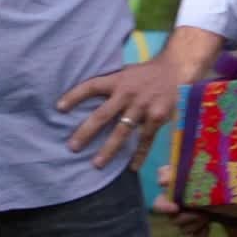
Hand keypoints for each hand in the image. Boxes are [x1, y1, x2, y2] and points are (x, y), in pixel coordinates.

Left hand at [58, 54, 183, 170]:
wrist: (176, 69)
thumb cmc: (146, 73)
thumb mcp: (126, 73)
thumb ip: (111, 86)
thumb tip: (87, 99)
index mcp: (117, 81)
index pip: (91, 86)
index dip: (74, 96)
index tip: (59, 108)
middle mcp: (127, 94)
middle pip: (102, 114)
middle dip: (86, 132)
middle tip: (72, 147)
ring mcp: (142, 107)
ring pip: (122, 131)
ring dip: (108, 149)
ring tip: (96, 164)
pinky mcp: (157, 118)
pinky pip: (146, 139)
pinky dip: (139, 154)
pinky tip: (132, 167)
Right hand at [150, 165, 211, 236]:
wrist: (223, 188)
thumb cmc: (202, 175)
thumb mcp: (189, 170)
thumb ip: (173, 173)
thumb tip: (161, 182)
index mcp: (170, 196)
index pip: (158, 205)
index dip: (164, 208)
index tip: (176, 207)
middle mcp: (175, 210)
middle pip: (173, 221)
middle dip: (186, 217)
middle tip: (200, 211)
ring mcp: (186, 221)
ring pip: (184, 230)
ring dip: (196, 223)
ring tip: (208, 214)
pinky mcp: (197, 229)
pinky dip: (202, 233)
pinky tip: (208, 226)